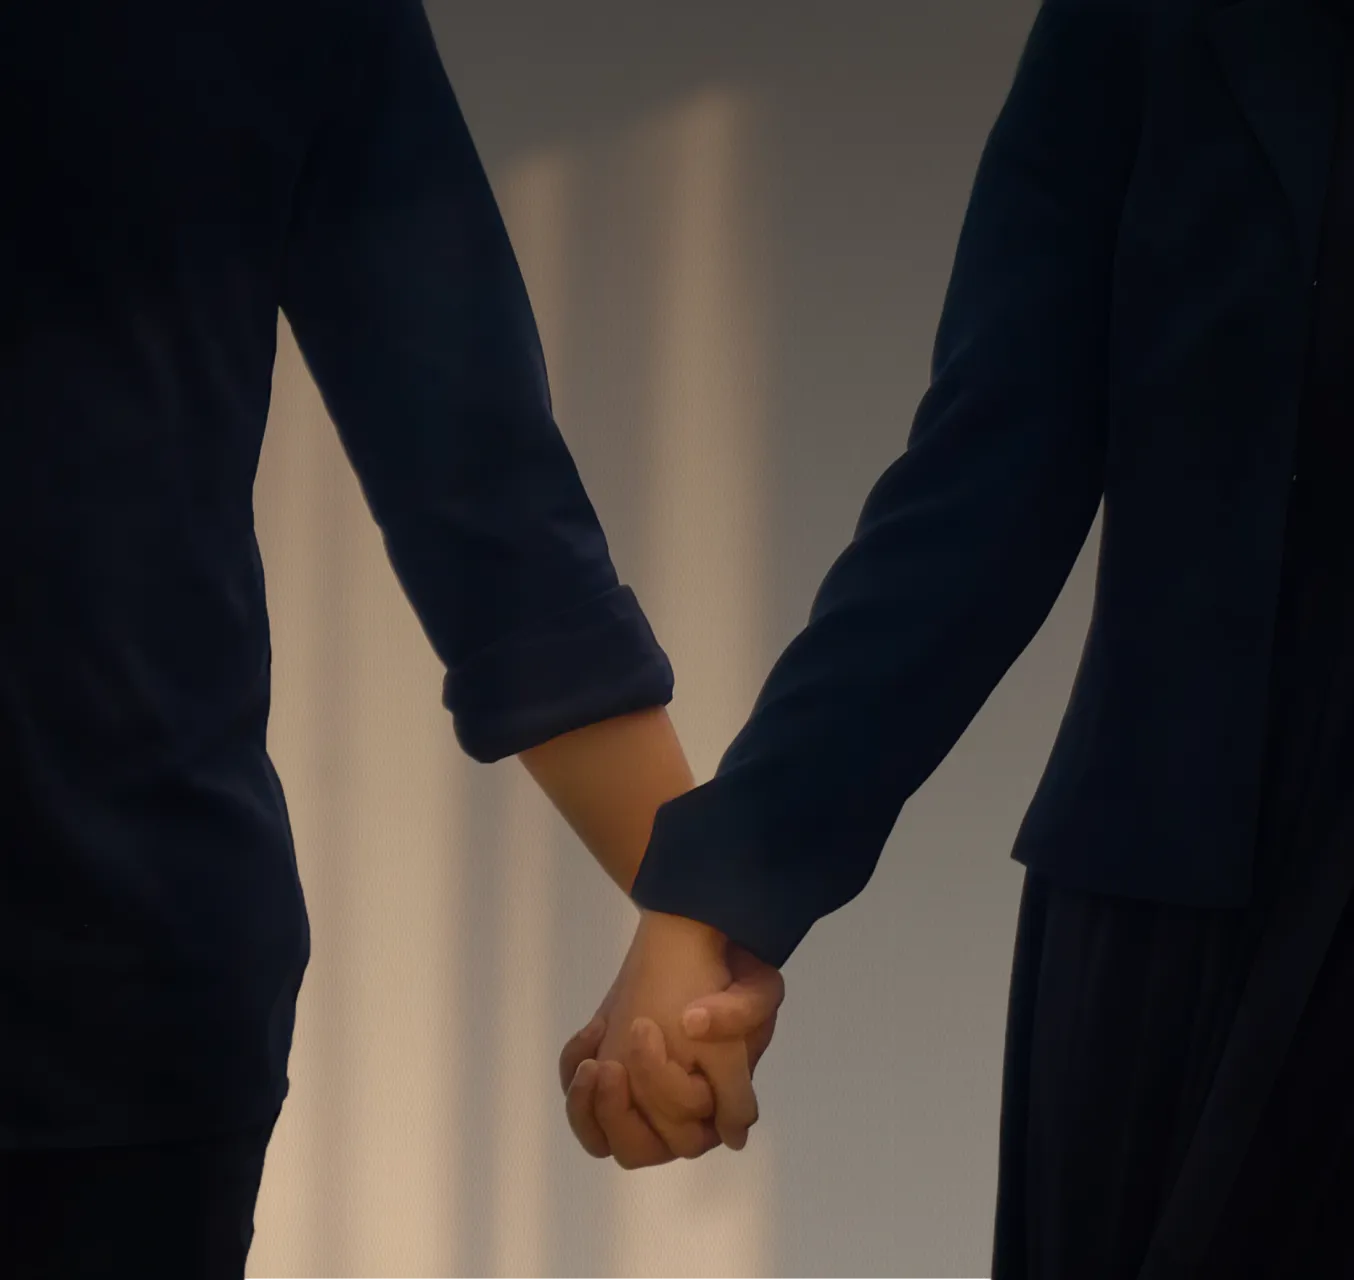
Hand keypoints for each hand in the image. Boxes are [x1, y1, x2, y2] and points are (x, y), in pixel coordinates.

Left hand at [559, 911, 783, 1168]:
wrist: (690, 939)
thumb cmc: (726, 975)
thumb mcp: (756, 992)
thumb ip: (745, 1039)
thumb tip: (734, 1129)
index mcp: (714, 1111)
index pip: (682, 1137)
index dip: (663, 1089)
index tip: (647, 1026)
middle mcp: (675, 1117)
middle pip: (635, 1149)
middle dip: (617, 1113)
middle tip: (609, 1065)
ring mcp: (637, 1098)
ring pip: (599, 1135)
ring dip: (586, 1106)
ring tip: (592, 1062)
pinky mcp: (609, 1076)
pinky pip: (580, 1097)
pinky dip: (574, 1069)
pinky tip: (594, 1030)